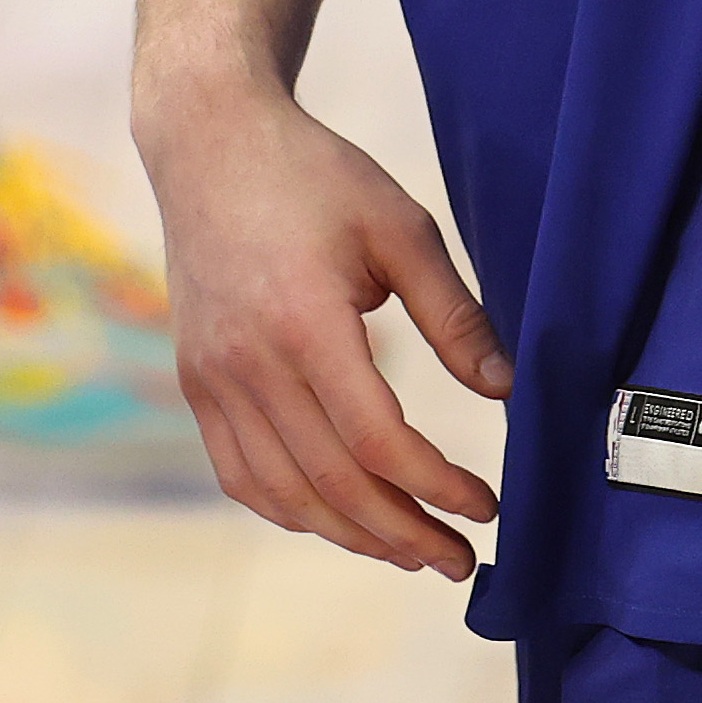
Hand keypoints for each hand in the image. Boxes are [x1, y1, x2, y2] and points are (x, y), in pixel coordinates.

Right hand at [141, 76, 507, 576]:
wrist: (209, 142)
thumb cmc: (314, 176)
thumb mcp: (401, 227)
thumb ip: (454, 314)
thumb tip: (504, 392)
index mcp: (304, 322)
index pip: (379, 442)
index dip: (437, 487)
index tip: (486, 506)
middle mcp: (248, 363)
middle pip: (334, 484)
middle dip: (404, 534)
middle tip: (459, 560)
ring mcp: (212, 378)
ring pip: (285, 494)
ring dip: (352, 537)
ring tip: (410, 551)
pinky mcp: (196, 381)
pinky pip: (241, 474)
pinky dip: (292, 511)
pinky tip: (337, 519)